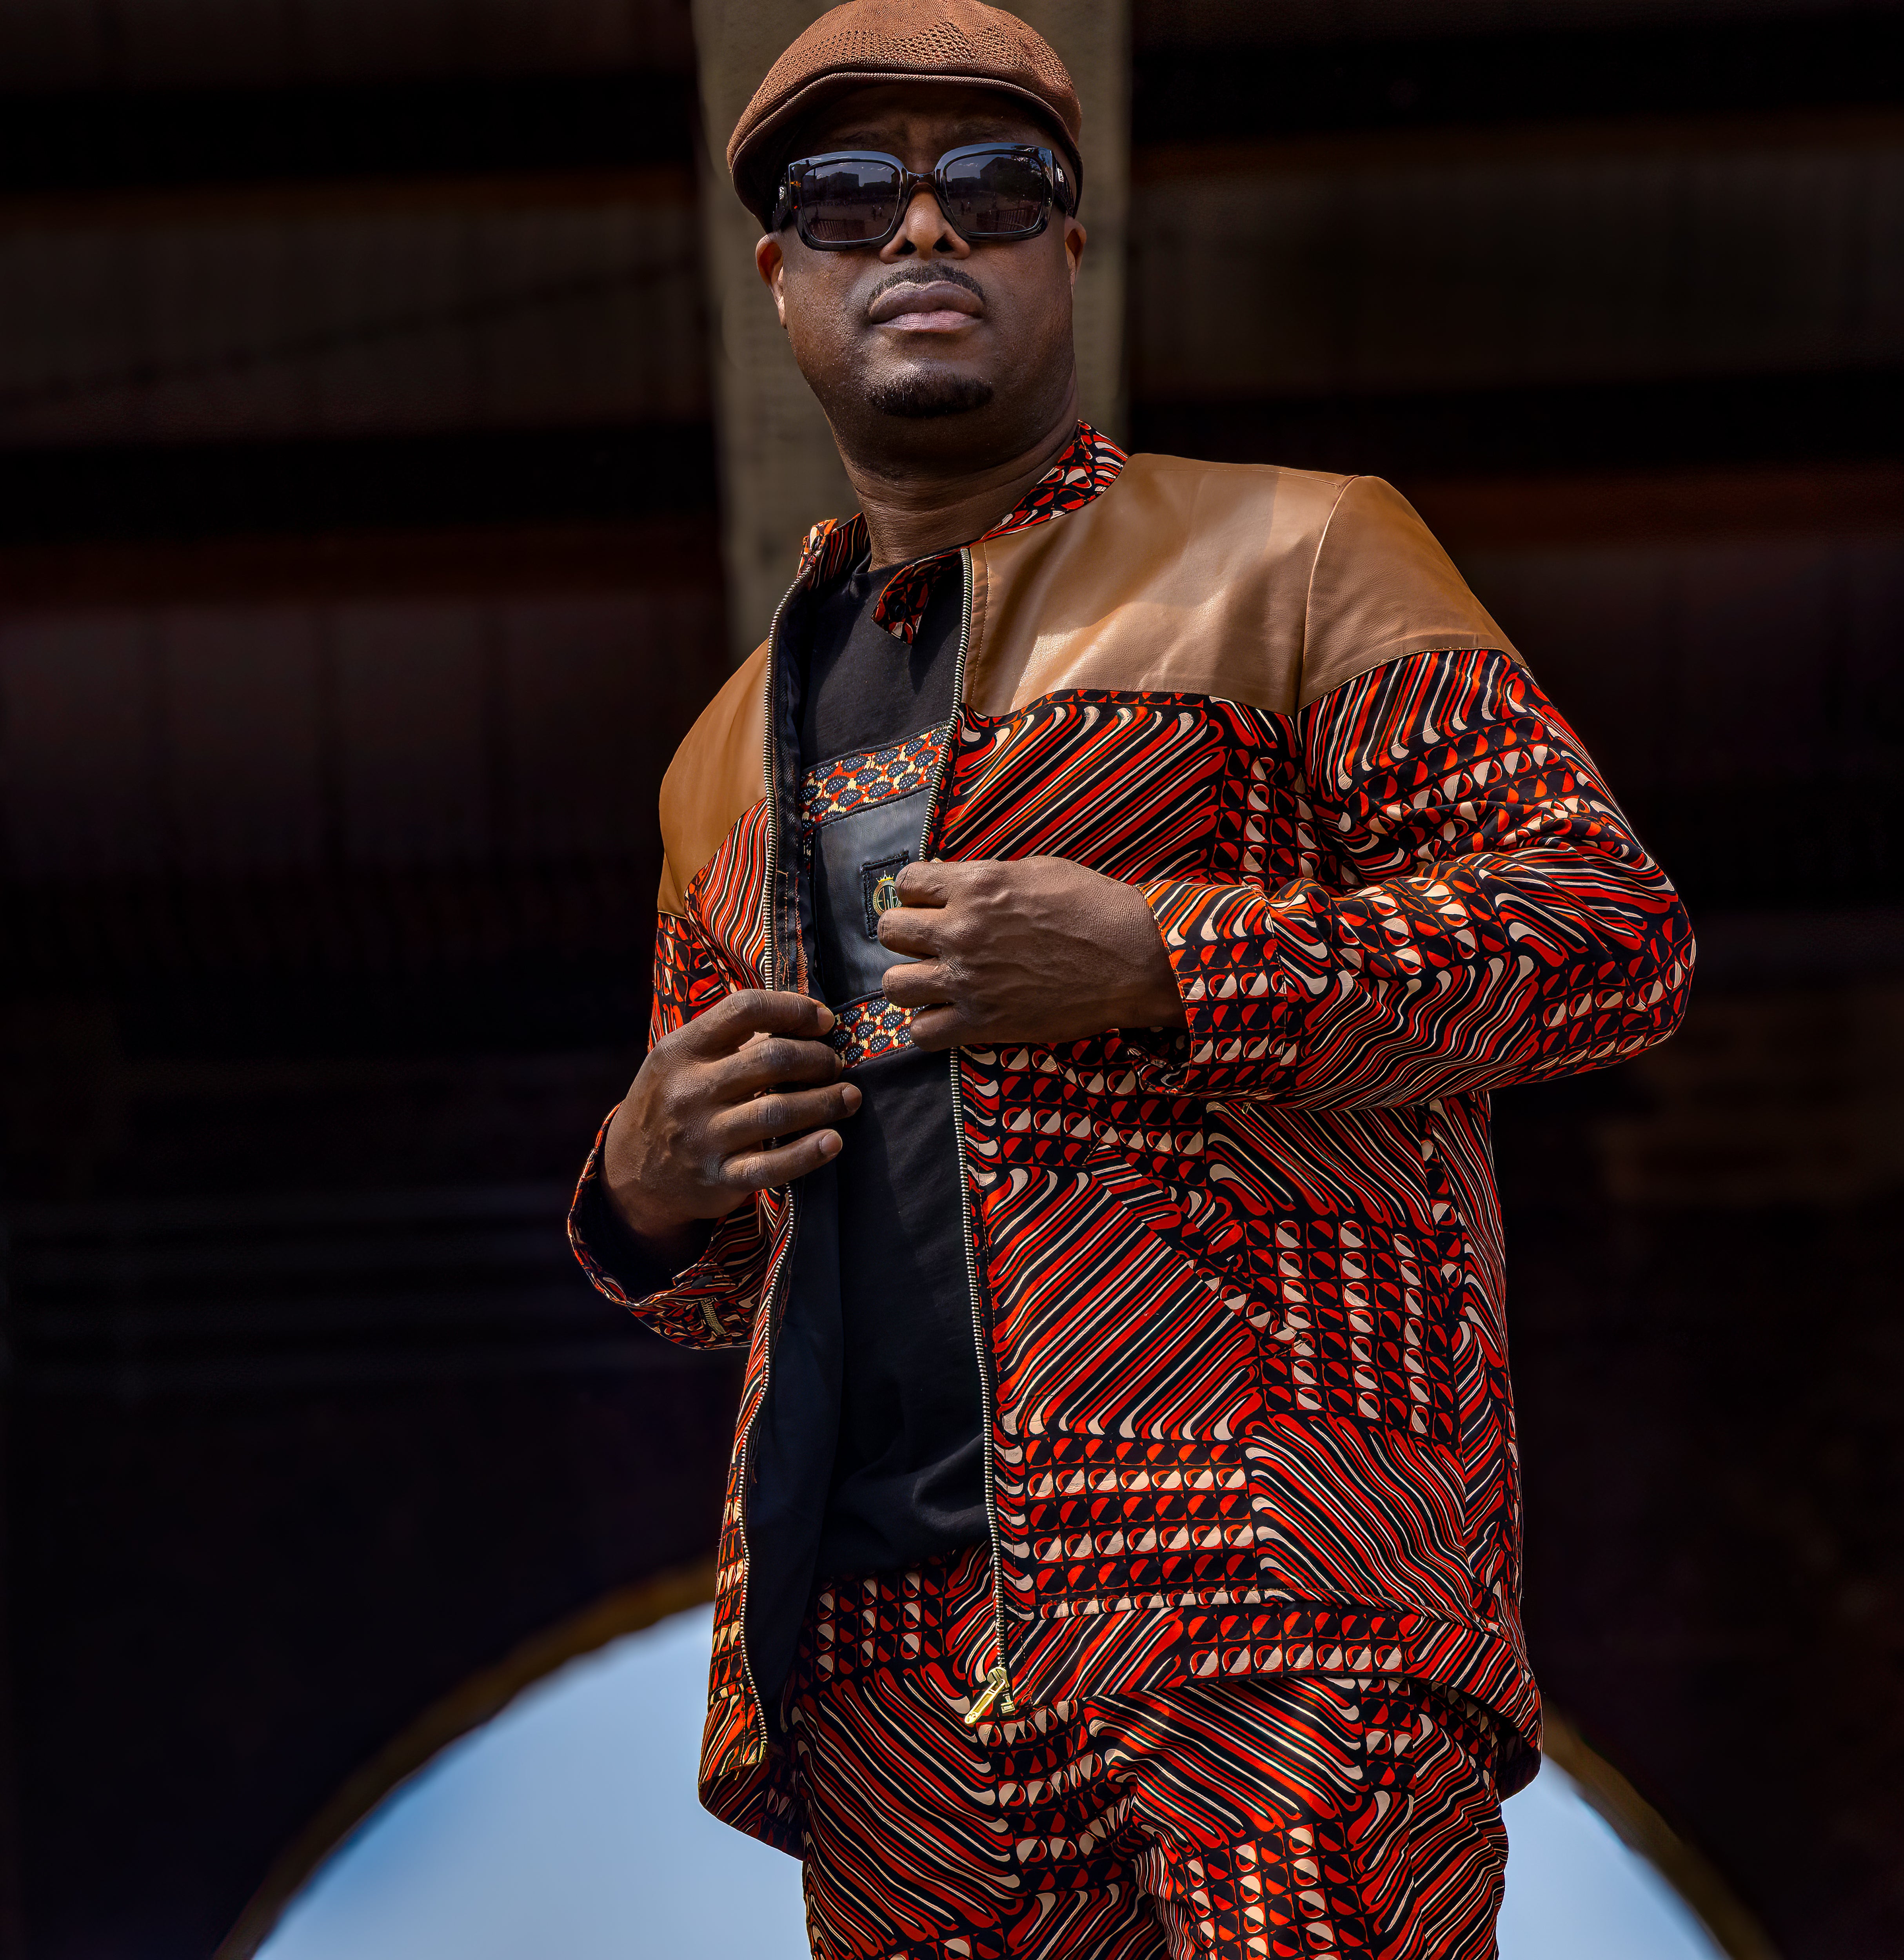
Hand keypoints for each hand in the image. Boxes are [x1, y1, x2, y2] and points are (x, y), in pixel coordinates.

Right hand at [602, 990, 860, 1264]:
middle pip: (771, 1059)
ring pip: (778, 1112)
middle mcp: (689, 1091)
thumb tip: (803, 1020)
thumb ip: (731, 1038)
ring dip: (826, 1102)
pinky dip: (808, 1154)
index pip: (744, 1009)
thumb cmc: (672, 1102)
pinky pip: (772, 1167)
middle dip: (817, 1058)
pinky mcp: (718, 1179)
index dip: (793, 1009)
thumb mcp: (683, 1060)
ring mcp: (702, 1138)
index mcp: (681, 1050)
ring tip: (850, 1097)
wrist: (631, 1172)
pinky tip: (834, 1141)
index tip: (824, 1021)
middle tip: (836, 1064)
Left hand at [876, 856, 1186, 1051]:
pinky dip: (929, 1027)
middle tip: (932, 944)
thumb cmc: (1093, 907)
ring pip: (894, 985)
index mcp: (975, 885)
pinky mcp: (982, 1023)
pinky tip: (949, 1016)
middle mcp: (961, 931)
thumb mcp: (1038, 870)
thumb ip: (987, 877)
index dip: (917, 894)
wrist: (1133, 958)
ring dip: (911, 982)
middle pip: (890, 932)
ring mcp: (967, 980)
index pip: (907, 883)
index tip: (934, 904)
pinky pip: (921, 1034)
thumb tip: (953, 882)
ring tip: (934, 982)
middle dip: (908, 936)